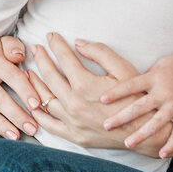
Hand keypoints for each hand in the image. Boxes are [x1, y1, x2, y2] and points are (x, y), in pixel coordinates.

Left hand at [23, 33, 143, 147]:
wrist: (144, 131)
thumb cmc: (136, 97)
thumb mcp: (123, 69)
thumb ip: (100, 52)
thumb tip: (78, 43)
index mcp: (84, 85)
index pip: (63, 59)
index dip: (56, 45)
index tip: (51, 36)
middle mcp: (73, 103)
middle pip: (49, 76)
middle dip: (41, 59)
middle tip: (35, 48)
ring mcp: (72, 121)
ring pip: (44, 100)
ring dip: (34, 84)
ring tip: (29, 72)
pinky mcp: (74, 135)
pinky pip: (49, 125)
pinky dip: (39, 114)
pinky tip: (33, 104)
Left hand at [100, 50, 172, 156]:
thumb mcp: (161, 63)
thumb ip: (144, 76)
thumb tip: (124, 81)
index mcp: (155, 77)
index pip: (132, 85)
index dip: (117, 92)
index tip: (101, 99)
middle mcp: (165, 92)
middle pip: (141, 106)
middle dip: (123, 117)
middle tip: (106, 126)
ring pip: (157, 122)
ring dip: (142, 134)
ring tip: (128, 143)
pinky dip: (172, 143)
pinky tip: (162, 154)